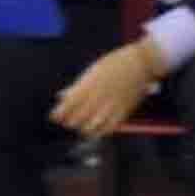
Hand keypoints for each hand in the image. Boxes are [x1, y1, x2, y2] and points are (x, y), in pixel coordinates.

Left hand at [50, 37, 165, 139]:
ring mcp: (111, 105)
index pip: (69, 104)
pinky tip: (97, 131)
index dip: (59, 113)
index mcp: (89, 84)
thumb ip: (77, 86)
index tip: (54, 117)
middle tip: (66, 122)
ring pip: (92, 125)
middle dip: (70, 122)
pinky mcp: (123, 111)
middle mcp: (98, 96)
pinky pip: (109, 127)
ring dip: (83, 128)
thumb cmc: (114, 63)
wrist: (140, 63)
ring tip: (80, 127)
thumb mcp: (93, 70)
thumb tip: (61, 97)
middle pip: (78, 117)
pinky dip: (101, 131)